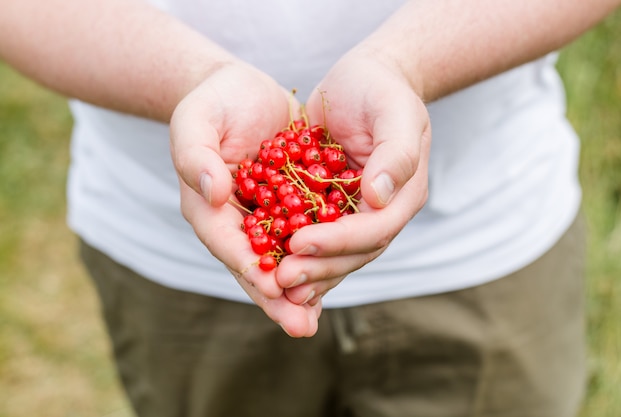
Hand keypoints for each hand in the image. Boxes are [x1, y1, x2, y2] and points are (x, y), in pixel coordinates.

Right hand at [170, 61, 320, 336]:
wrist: (242, 92)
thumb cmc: (213, 103)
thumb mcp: (196, 120)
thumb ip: (195, 155)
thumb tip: (213, 193)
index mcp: (206, 206)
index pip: (226, 241)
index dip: (247, 265)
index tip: (271, 287)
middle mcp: (235, 221)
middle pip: (253, 265)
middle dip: (277, 297)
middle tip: (300, 326)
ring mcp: (263, 218)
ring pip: (281, 261)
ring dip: (300, 289)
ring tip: (314, 321)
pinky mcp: (288, 208)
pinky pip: (304, 240)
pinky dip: (317, 261)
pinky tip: (333, 283)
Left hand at [275, 47, 430, 304]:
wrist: (366, 79)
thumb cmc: (382, 89)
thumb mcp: (395, 111)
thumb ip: (395, 154)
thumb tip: (377, 197)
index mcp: (402, 195)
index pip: (374, 229)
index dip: (338, 241)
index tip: (300, 243)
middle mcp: (381, 212)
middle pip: (354, 253)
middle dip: (319, 267)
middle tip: (282, 279)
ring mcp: (357, 213)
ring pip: (336, 254)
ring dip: (308, 272)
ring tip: (276, 286)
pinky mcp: (332, 208)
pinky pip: (317, 237)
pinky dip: (299, 257)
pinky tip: (273, 268)